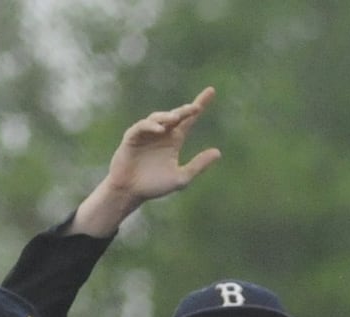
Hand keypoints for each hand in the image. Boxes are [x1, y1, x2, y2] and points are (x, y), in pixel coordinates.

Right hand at [74, 87, 220, 236]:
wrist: (131, 192)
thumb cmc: (154, 186)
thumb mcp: (181, 178)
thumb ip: (198, 165)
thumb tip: (218, 152)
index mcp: (174, 140)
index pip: (189, 119)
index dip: (200, 104)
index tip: (212, 91)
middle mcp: (162, 133)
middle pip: (176, 115)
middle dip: (185, 110)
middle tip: (196, 108)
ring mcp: (146, 134)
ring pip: (158, 118)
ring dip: (167, 117)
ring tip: (176, 118)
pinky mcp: (132, 137)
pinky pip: (141, 127)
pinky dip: (150, 126)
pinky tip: (159, 129)